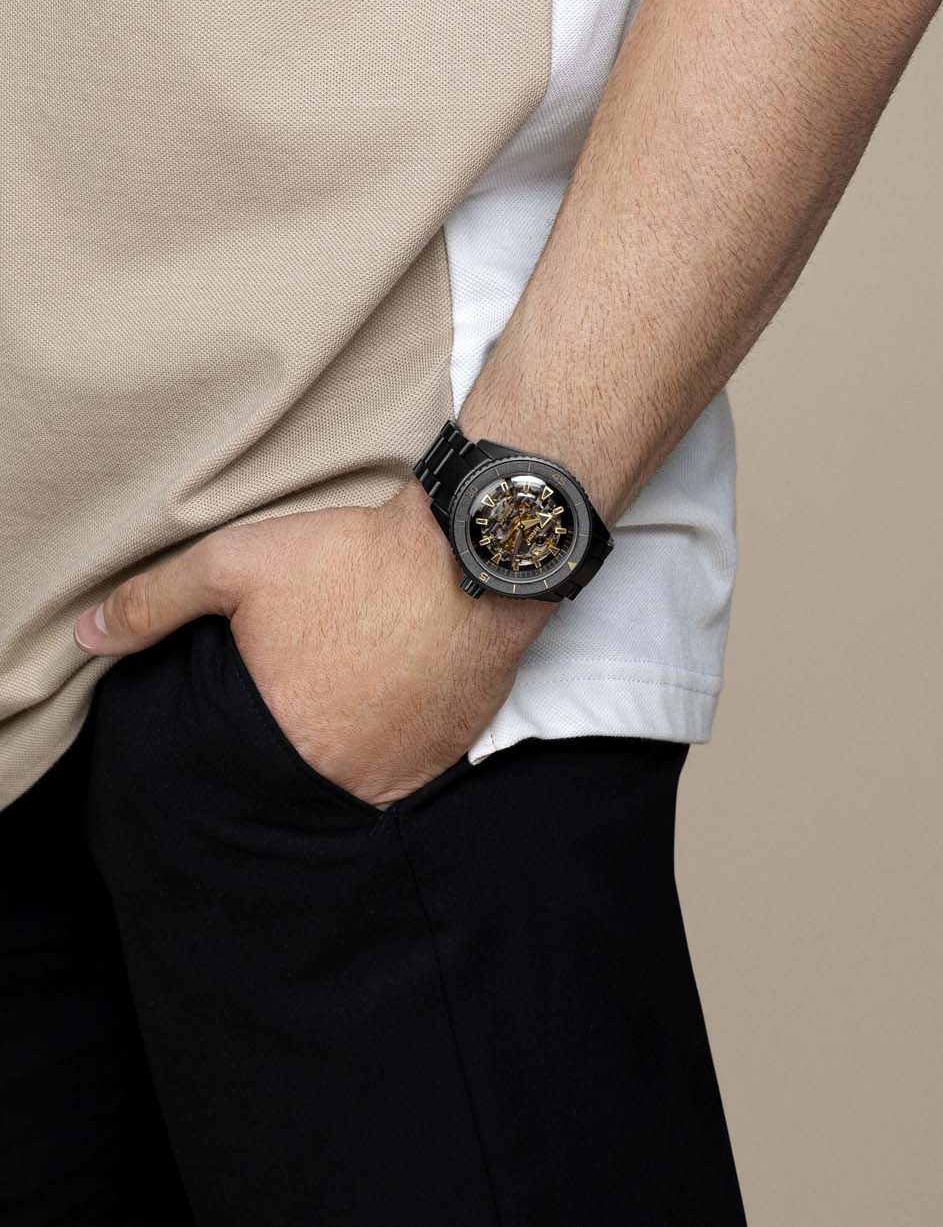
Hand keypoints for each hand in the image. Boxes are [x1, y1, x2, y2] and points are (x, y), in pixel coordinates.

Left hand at [73, 482, 552, 806]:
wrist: (470, 549)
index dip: (245, 726)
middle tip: (305, 688)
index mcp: (285, 741)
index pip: (240, 765)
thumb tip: (89, 635)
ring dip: (347, 745)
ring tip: (347, 690)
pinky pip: (411, 765)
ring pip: (359, 775)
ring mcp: (408, 769)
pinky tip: (391, 693)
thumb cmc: (353, 558)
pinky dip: (395, 738)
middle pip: (300, 775)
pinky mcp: (453, 750)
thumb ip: (156, 601)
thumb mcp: (238, 563)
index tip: (262, 688)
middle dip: (295, 739)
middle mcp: (347, 773)